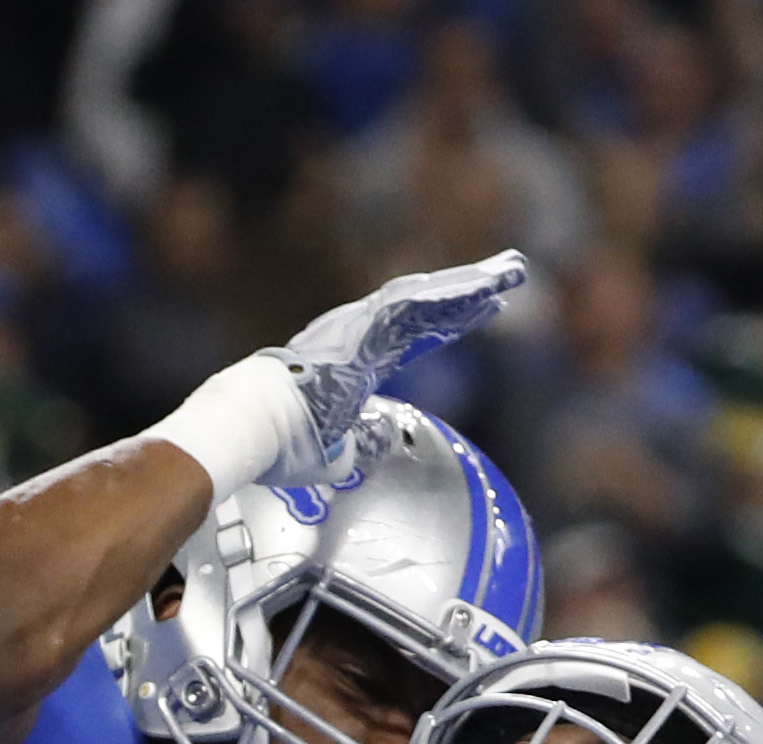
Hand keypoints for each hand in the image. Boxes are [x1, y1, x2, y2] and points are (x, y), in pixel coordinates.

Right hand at [270, 249, 527, 478]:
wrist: (250, 427)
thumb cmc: (279, 443)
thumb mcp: (334, 452)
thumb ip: (361, 442)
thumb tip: (382, 438)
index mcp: (351, 361)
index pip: (411, 335)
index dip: (447, 322)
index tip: (481, 313)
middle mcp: (356, 335)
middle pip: (425, 306)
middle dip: (469, 291)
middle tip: (512, 273)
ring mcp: (357, 328)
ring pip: (425, 298)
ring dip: (470, 286)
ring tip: (512, 271)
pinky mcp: (361, 331)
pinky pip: (414, 308)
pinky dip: (449, 299)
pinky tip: (483, 291)